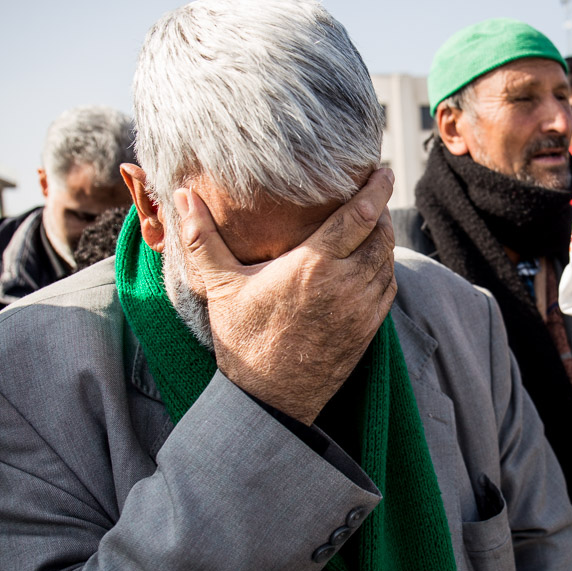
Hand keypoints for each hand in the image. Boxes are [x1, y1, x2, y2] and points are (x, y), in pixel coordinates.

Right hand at [177, 169, 397, 424]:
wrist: (270, 400)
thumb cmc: (244, 341)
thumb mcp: (221, 287)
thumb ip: (203, 239)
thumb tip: (183, 196)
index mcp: (314, 266)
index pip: (359, 215)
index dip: (375, 189)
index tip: (381, 171)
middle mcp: (346, 284)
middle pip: (380, 233)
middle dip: (379, 211)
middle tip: (371, 195)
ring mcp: (362, 308)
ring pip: (387, 260)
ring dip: (383, 239)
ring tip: (371, 224)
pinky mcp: (369, 328)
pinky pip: (387, 287)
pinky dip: (383, 268)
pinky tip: (369, 262)